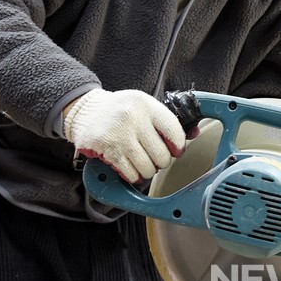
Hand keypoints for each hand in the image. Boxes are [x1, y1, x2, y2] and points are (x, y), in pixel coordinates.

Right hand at [63, 88, 185, 182]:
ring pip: (147, 168)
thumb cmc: (120, 111)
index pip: (174, 131)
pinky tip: (130, 167)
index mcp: (146, 104)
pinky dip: (133, 176)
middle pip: (162, 155)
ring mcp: (118, 134)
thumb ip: (167, 121)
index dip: (178, 146)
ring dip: (147, 171)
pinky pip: (130, 173)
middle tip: (154, 158)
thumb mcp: (145, 107)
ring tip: (142, 162)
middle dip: (161, 162)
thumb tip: (195, 133)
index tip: (176, 151)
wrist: (86, 111)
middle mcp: (132, 117)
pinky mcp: (105, 148)